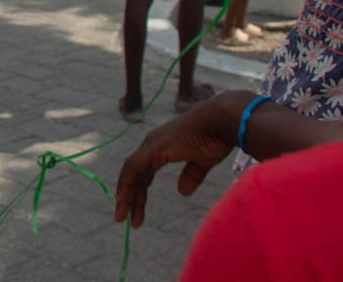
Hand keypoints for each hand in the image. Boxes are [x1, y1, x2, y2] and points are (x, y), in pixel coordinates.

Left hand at [114, 92, 243, 227]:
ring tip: (122, 217)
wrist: (221, 122)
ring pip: (130, 173)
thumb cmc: (216, 138)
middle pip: (136, 175)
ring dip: (126, 196)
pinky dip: (125, 183)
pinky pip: (132, 168)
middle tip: (128, 220)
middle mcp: (153, 144)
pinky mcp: (153, 148)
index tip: (135, 210)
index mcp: (163, 147)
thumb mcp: (202, 161)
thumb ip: (191, 175)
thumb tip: (182, 191)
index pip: (143, 172)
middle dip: (131, 198)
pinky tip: (122, 200)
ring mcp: (151, 145)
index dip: (138, 190)